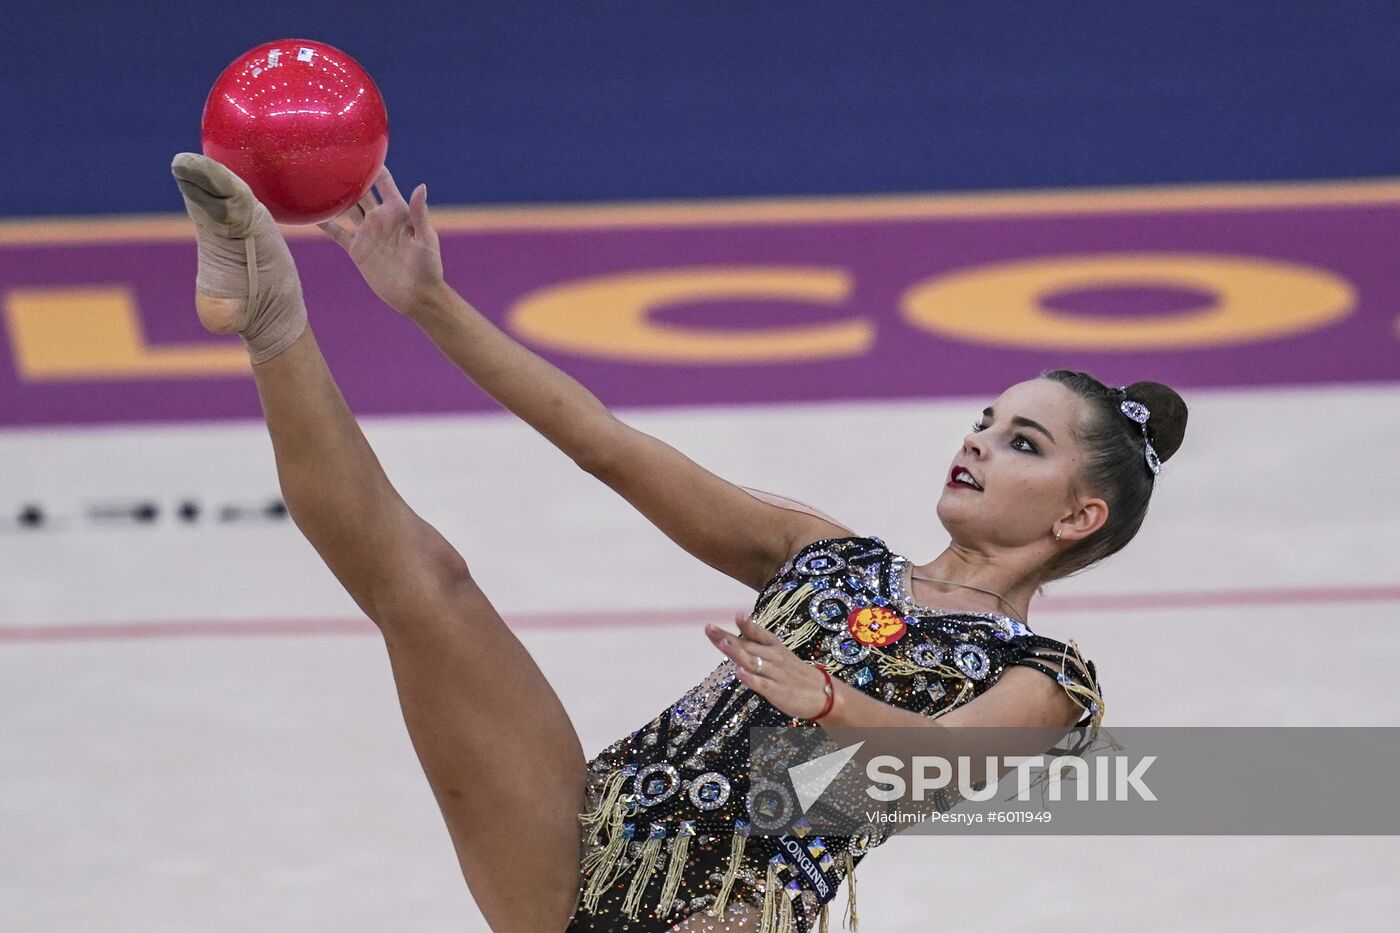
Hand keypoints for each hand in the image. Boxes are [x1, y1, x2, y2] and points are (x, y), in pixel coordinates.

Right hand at [318, 168, 443, 312]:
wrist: (416, 296)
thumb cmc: (428, 267)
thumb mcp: (426, 239)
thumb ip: (420, 213)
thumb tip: (421, 186)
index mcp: (398, 211)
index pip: (383, 181)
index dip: (372, 165)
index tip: (357, 147)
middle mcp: (380, 217)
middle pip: (359, 191)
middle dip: (347, 175)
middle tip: (327, 157)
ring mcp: (367, 232)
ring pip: (345, 208)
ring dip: (333, 195)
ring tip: (314, 178)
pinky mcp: (357, 249)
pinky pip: (337, 232)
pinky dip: (323, 222)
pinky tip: (309, 212)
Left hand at [705, 613, 834, 720]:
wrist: (823, 694)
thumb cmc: (795, 673)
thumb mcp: (778, 654)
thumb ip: (755, 647)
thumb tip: (730, 639)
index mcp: (774, 647)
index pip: (757, 633)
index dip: (746, 624)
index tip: (736, 614)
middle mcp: (773, 658)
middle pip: (747, 646)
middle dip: (726, 638)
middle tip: (709, 628)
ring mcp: (775, 675)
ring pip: (753, 662)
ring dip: (737, 653)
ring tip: (722, 644)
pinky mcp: (778, 692)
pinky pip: (763, 685)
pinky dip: (752, 679)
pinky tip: (740, 674)